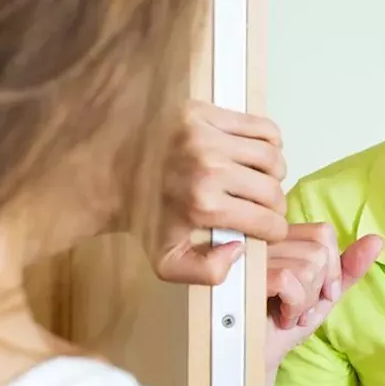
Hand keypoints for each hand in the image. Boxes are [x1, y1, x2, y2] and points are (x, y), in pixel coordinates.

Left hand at [152, 101, 289, 284]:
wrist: (108, 175)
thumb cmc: (142, 216)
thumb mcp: (167, 261)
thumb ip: (208, 272)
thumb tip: (241, 249)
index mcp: (204, 206)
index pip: (268, 222)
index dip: (273, 232)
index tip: (268, 230)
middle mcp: (209, 168)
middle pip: (273, 191)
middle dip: (275, 206)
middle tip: (264, 209)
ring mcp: (208, 136)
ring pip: (272, 158)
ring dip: (274, 174)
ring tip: (260, 181)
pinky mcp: (205, 113)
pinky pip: (260, 127)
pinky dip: (269, 142)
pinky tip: (255, 155)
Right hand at [265, 223, 382, 367]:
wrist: (260, 355)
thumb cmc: (285, 322)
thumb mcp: (324, 294)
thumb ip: (349, 267)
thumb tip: (377, 239)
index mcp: (283, 237)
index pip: (323, 232)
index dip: (330, 268)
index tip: (318, 294)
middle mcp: (265, 239)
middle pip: (318, 251)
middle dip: (316, 290)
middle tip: (298, 308)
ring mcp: (253, 255)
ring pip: (307, 266)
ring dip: (304, 302)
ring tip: (287, 313)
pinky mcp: (248, 275)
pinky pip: (289, 280)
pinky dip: (293, 306)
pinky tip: (280, 318)